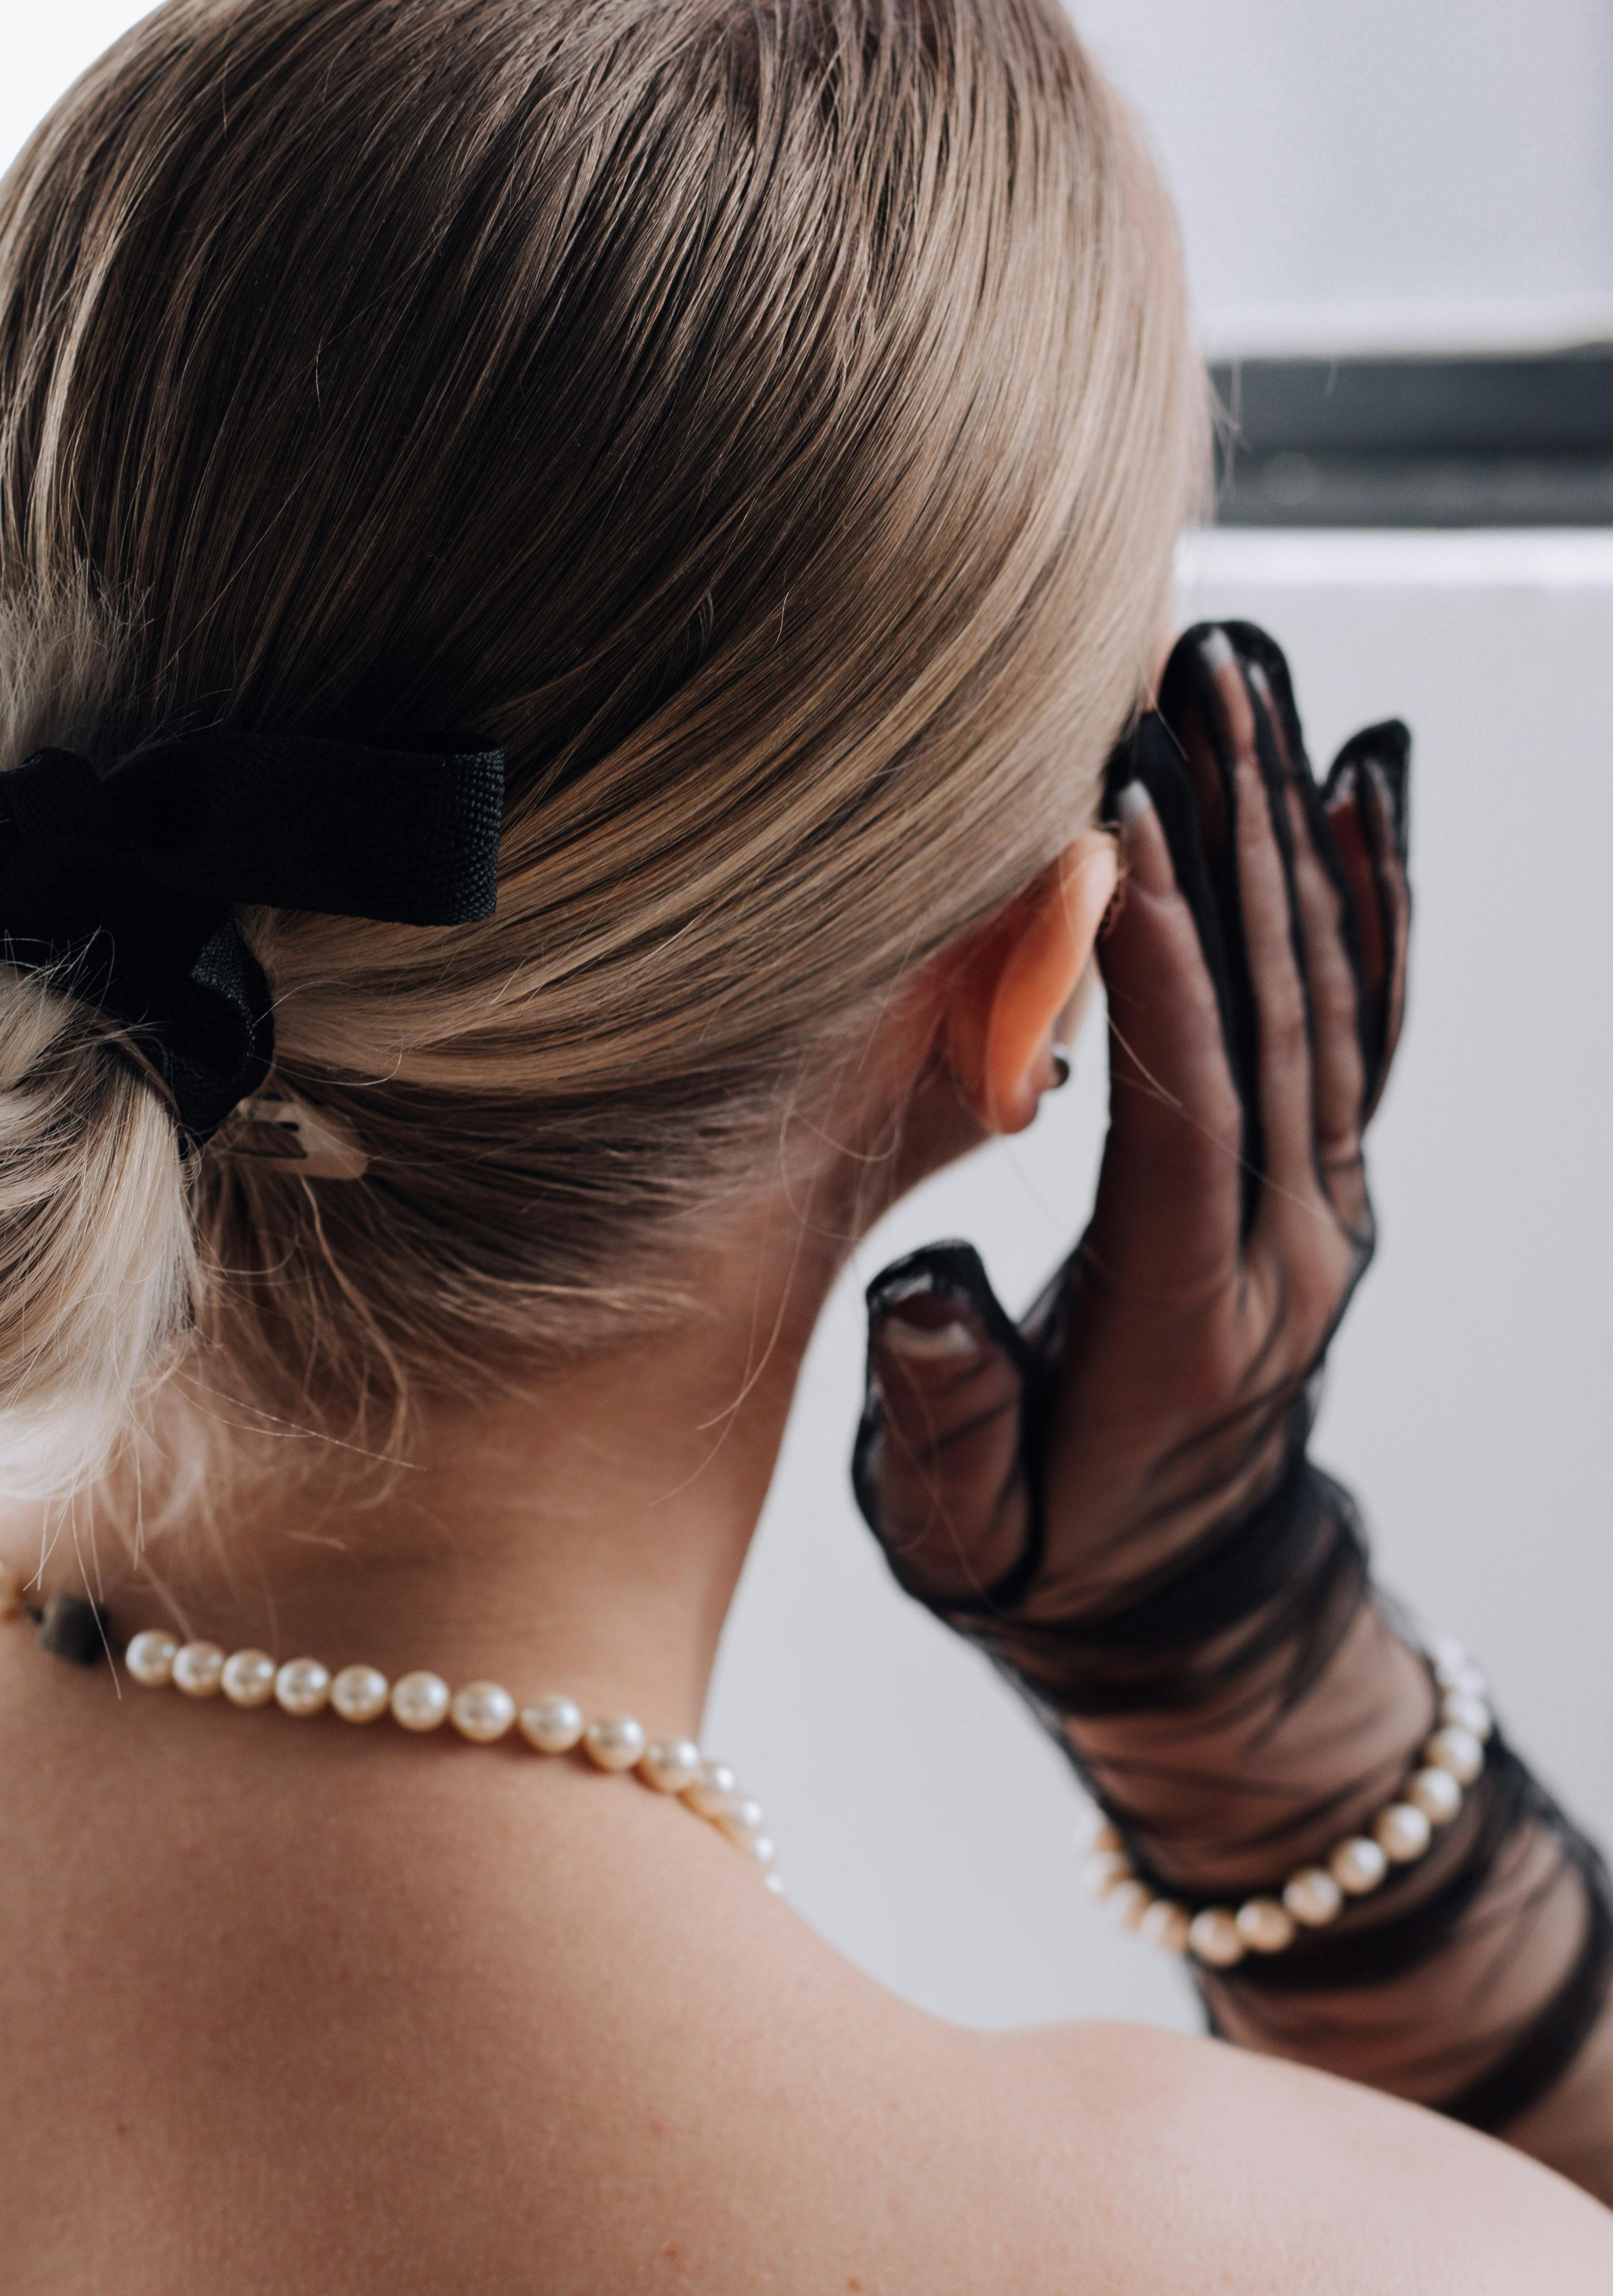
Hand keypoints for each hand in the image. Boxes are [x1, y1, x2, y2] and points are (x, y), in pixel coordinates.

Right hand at [852, 620, 1416, 1869]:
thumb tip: (924, 1297)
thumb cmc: (1044, 1558)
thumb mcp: (957, 1531)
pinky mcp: (1327, 1183)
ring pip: (1329, 995)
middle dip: (1236, 837)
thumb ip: (942, 1417)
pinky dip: (1372, 897)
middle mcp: (1284, 1253)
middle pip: (1278, 1019)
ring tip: (1254, 683)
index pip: (1187, 1113)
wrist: (1179, 1614)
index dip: (1163, 972)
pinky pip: (1365, 1022)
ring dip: (1290, 830)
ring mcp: (1323, 1210)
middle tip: (1196, 682)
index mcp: (1184, 1326)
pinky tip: (1357, 788)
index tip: (1124, 824)